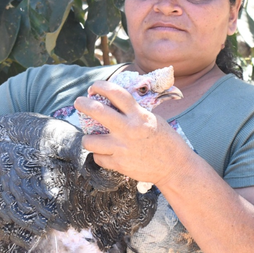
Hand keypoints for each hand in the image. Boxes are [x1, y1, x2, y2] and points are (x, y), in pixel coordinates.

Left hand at [74, 80, 193, 187]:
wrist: (175, 167)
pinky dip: (100, 155)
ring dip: (88, 138)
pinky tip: (106, 153)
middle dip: (83, 104)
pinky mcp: (119, 165)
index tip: (94, 87)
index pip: (116, 93)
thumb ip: (134, 112)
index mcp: (139, 116)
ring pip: (89, 141)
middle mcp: (128, 130)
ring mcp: (122, 149)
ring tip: (92, 137)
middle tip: (79, 102)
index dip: (101, 86)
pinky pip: (98, 158)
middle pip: (97, 112)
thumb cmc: (166, 140)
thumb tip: (113, 103)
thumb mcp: (153, 119)